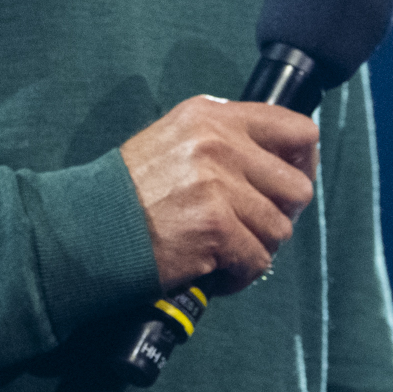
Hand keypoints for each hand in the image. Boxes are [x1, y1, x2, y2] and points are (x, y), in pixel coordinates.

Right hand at [118, 95, 320, 295]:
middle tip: (249, 226)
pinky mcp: (216, 227)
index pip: (297, 130)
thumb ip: (225, 140)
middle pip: (297, 188)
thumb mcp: (176, 140)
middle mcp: (218, 143)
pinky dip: (239, 275)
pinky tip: (212, 268)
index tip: (288, 183)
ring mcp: (218, 185)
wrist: (87, 226)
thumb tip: (281, 164)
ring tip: (220, 248)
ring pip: (279, 230)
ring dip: (254, 247)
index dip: (304, 163)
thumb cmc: (130, 191)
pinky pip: (258, 261)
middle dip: (278, 215)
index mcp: (212, 116)